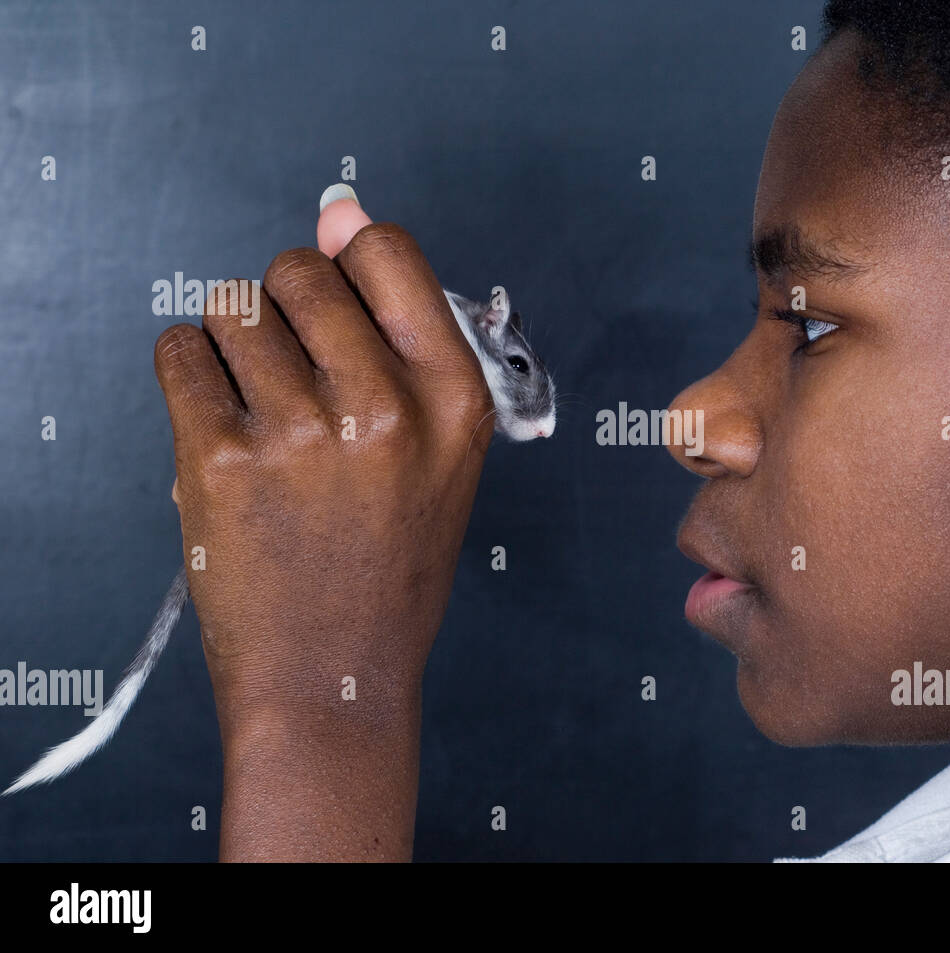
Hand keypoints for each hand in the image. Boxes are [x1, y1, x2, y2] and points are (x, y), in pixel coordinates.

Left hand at [154, 187, 492, 859]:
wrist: (333, 673)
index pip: (387, 251)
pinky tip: (220, 426)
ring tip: (260, 411)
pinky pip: (178, 353)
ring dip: (234, 345)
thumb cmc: (387, 564)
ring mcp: (302, 433)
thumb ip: (396, 328)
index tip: (334, 292)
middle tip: (294, 373)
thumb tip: (338, 209)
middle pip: (299, 269)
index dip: (349, 260)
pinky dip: (189, 378)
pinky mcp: (222, 460)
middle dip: (284, 306)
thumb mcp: (437, 449)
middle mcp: (386, 407)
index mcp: (452, 398)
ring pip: (233, 306)